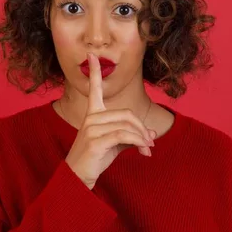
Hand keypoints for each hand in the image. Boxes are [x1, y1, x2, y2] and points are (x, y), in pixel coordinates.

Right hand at [65, 52, 155, 189]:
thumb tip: (151, 133)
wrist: (79, 176)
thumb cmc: (97, 157)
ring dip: (142, 138)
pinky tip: (143, 150)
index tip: (92, 55)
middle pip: (127, 113)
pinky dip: (138, 142)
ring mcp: (92, 128)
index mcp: (93, 114)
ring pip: (127, 124)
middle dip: (142, 128)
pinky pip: (124, 135)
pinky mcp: (96, 141)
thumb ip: (131, 134)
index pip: (93, 89)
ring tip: (147, 149)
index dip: (94, 72)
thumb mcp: (115, 143)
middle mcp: (91, 117)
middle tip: (150, 142)